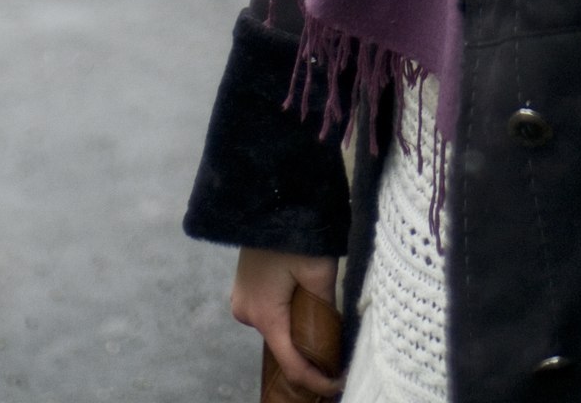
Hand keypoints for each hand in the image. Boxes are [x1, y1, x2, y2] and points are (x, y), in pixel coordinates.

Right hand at [231, 247, 342, 397]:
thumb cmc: (297, 233)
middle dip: (308, 354)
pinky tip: (304, 310)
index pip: (291, 363)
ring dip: (297, 332)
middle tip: (337, 356)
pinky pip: (268, 312)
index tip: (339, 384)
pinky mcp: (244, 287)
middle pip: (282, 346)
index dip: (316, 380)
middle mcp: (246, 314)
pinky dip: (286, 316)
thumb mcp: (320, 273)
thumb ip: (325, 308)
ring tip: (325, 330)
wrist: (272, 195)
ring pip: (276, 328)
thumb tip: (332, 335)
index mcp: (265, 315)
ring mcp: (241, 300)